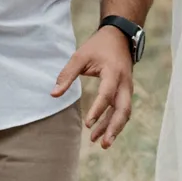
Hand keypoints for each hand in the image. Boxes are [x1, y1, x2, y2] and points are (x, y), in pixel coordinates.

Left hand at [51, 26, 132, 148]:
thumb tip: (54, 94)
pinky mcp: (125, 91)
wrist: (119, 36)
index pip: (107, 94)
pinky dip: (114, 121)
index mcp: (113, 73)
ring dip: (114, 128)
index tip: (87, 123)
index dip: (98, 109)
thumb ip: (67, 75)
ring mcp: (127, 88)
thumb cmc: (98, 46)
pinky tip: (102, 132)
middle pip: (123, 109)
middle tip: (102, 143)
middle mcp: (124, 83)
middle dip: (114, 128)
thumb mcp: (80, 56)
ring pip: (124, 112)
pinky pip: (122, 109)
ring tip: (100, 143)